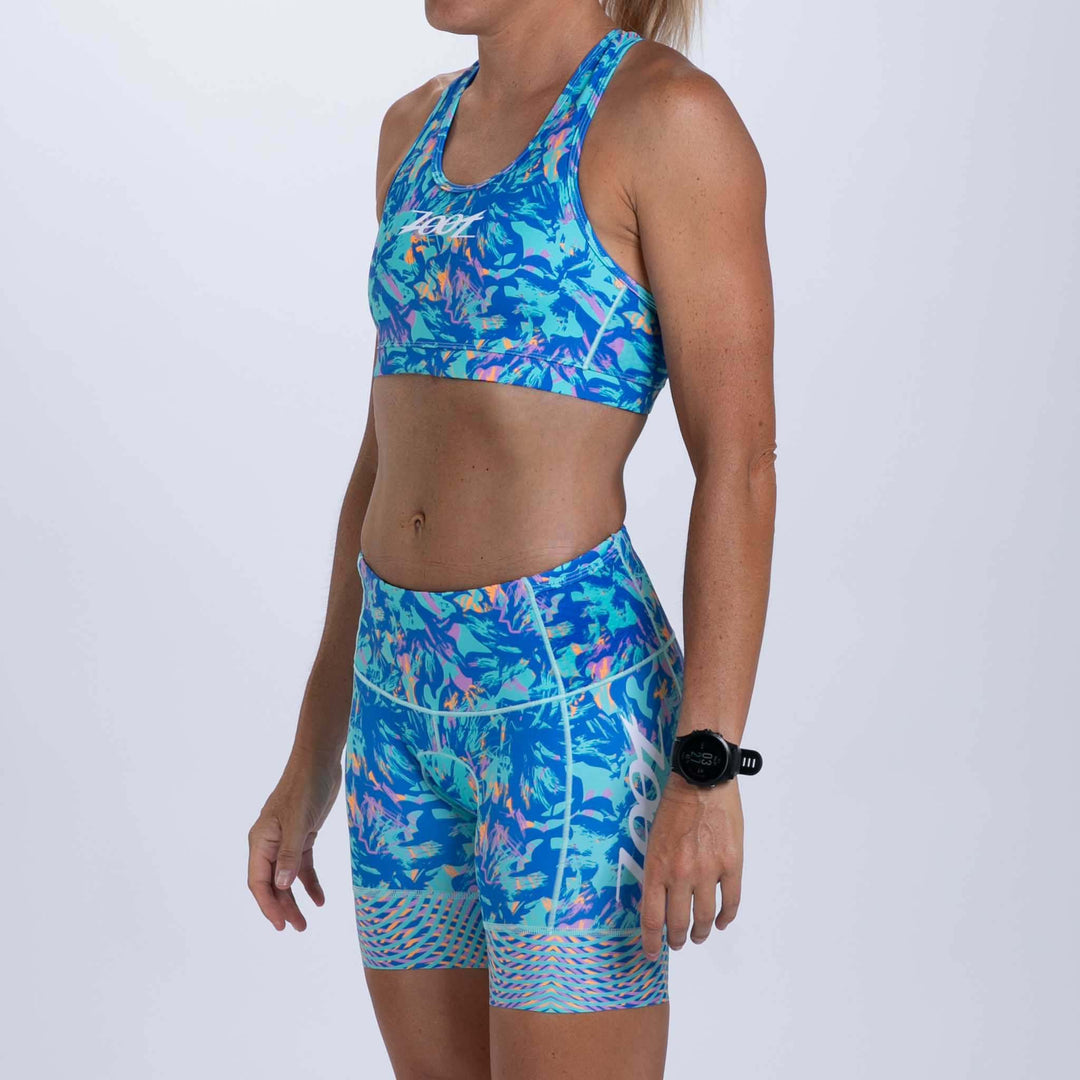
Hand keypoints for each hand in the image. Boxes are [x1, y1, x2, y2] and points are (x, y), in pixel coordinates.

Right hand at [247, 752, 341, 931]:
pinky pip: (302, 866)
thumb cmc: (305, 787)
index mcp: (260, 841)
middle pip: (272, 884)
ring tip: (306, 921)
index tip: (281, 925)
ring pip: (286, 878)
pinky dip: (310, 882)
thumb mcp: (299, 822)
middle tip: (299, 928)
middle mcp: (269, 844)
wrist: (319, 762)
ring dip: (295, 899)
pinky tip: (320, 899)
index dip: (268, 906)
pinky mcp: (302, 836)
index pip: (259, 882)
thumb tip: (281, 886)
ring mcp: (285, 840)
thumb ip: (290, 855)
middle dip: (283, 907)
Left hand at [640, 773, 743, 959]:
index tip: (652, 953)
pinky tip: (721, 921)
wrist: (702, 781)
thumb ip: (656, 869)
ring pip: (704, 916)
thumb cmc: (674, 806)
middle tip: (678, 944)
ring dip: (700, 931)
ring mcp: (708, 871)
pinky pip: (731, 900)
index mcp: (657, 867)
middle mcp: (681, 874)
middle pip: (678, 922)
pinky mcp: (732, 864)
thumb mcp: (653, 839)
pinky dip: (726, 916)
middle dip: (677, 939)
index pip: (651, 917)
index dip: (651, 941)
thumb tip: (657, 897)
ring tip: (698, 935)